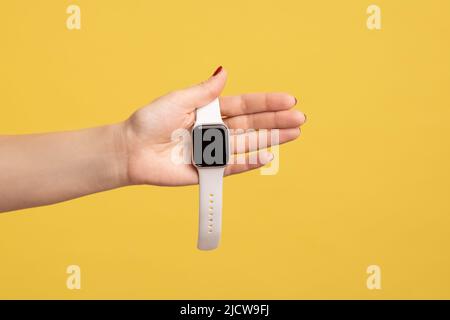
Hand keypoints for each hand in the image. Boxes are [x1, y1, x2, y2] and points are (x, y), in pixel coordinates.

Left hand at [121, 67, 305, 185]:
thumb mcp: (178, 99)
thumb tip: (224, 71)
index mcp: (210, 111)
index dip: (266, 103)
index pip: (245, 106)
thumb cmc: (150, 122)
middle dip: (276, 121)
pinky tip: (267, 156)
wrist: (132, 150)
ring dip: (271, 139)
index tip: (288, 100)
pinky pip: (231, 167)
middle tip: (300, 119)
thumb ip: (205, 91)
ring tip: (294, 134)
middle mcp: (215, 131)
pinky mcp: (207, 171)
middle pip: (252, 125)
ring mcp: (213, 151)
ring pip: (247, 144)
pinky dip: (248, 162)